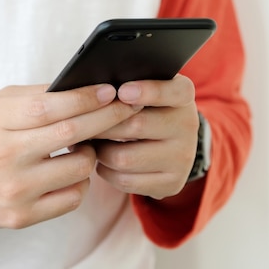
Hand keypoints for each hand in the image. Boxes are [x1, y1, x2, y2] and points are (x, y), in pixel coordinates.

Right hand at [0, 83, 141, 232]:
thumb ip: (37, 96)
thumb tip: (86, 87)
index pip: (52, 106)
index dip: (87, 97)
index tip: (112, 90)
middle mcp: (6, 157)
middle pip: (72, 133)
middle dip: (109, 117)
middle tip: (130, 107)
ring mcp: (15, 190)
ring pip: (80, 168)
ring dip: (93, 152)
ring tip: (88, 143)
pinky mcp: (21, 216)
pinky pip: (72, 197)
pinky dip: (81, 181)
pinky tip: (73, 170)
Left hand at [91, 74, 198, 199]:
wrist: (170, 147)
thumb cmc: (146, 109)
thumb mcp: (146, 91)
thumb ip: (127, 86)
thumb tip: (92, 93)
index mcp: (183, 96)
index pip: (173, 91)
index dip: (149, 91)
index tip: (122, 91)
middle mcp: (188, 125)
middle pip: (136, 125)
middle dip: (102, 125)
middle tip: (80, 123)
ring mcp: (183, 156)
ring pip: (125, 158)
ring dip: (100, 152)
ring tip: (90, 143)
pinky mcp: (173, 182)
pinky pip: (126, 180)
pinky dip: (106, 171)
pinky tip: (102, 161)